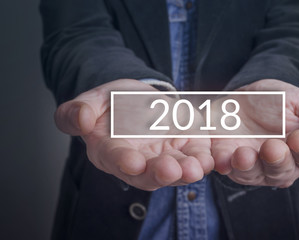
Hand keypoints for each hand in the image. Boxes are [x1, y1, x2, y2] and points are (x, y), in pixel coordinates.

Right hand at [55, 79, 212, 190]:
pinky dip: (204, 159)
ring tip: (196, 168)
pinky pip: (195, 156)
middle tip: (171, 170)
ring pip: (175, 170)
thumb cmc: (113, 103)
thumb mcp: (93, 100)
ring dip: (186, 171)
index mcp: (110, 151)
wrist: (140, 99)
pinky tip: (211, 158)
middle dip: (160, 173)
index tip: (133, 162)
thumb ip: (78, 111)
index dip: (123, 161)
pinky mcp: (185, 148)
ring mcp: (164, 157)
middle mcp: (139, 162)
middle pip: (148, 174)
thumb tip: (81, 119)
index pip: (115, 159)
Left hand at [211, 79, 298, 186]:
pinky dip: (223, 164)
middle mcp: (280, 165)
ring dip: (248, 166)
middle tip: (272, 148)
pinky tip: (221, 160)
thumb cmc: (279, 102)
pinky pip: (225, 166)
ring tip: (244, 155)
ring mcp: (253, 166)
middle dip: (276, 160)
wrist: (247, 98)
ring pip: (252, 173)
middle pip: (281, 170)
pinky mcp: (228, 162)